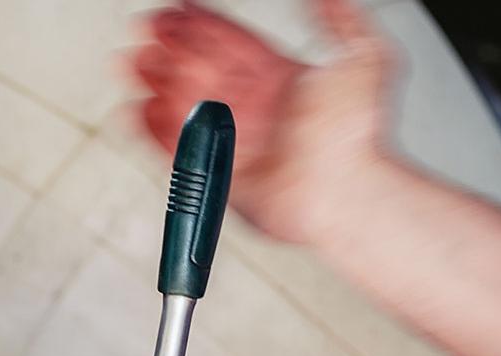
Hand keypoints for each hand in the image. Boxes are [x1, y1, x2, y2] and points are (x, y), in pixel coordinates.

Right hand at [131, 0, 399, 242]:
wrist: (347, 192)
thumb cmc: (358, 136)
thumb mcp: (366, 59)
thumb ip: (344, 21)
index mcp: (278, 79)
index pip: (228, 43)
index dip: (201, 25)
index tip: (177, 9)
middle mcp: (251, 107)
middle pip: (197, 69)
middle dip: (168, 49)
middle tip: (146, 32)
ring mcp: (231, 139)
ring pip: (180, 104)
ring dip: (154, 82)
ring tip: (134, 63)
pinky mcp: (215, 173)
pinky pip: (173, 147)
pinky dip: (152, 129)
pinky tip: (138, 108)